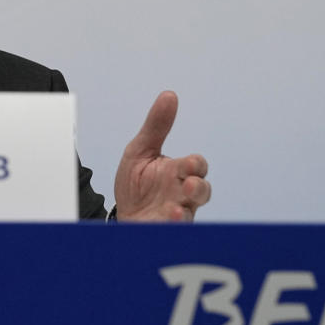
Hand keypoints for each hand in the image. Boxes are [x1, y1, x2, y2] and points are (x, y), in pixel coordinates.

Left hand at [114, 91, 210, 220]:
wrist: (122, 213)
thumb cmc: (136, 184)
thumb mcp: (141, 150)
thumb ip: (156, 126)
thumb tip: (169, 95)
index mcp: (177, 172)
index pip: (196, 165)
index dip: (195, 164)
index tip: (188, 163)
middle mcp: (182, 192)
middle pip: (202, 190)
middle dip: (198, 187)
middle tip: (188, 183)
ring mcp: (177, 211)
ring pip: (192, 211)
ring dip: (187, 207)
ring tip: (176, 207)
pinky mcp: (166, 228)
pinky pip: (177, 229)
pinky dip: (174, 224)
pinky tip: (168, 218)